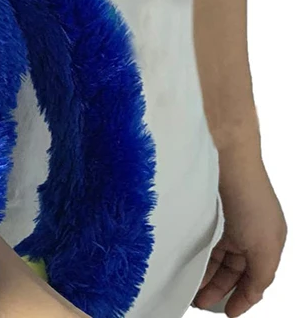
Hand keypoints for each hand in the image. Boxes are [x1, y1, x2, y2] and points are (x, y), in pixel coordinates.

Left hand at [194, 145, 286, 315]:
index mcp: (269, 242)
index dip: (242, 297)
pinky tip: (190, 264)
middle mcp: (251, 232)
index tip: (228, 313)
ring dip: (207, 273)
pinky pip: (206, 239)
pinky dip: (200, 254)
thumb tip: (252, 295)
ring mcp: (231, 220)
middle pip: (235, 269)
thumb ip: (260, 275)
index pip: (255, 278)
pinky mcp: (211, 209)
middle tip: (199, 302)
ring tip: (191, 289)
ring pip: (218, 256)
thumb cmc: (250, 198)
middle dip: (218, 287)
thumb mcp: (264, 246)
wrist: (229, 157)